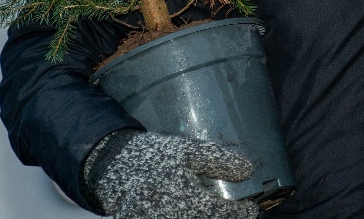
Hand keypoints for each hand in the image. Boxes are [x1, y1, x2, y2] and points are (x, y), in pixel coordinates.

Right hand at [85, 130, 257, 218]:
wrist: (113, 167)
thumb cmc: (156, 156)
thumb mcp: (189, 151)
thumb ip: (220, 161)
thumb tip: (248, 170)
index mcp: (187, 199)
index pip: (223, 215)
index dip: (242, 213)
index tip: (249, 208)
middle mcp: (174, 218)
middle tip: (235, 213)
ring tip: (215, 213)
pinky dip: (187, 218)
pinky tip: (193, 213)